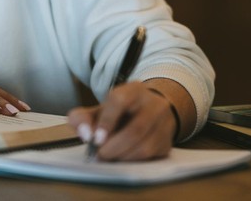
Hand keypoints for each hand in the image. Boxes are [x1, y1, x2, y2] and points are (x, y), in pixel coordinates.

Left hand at [67, 80, 185, 160]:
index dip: (107, 121)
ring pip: (144, 146)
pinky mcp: (167, 141)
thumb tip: (85, 134)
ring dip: (122, 156)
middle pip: (135, 129)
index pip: (120, 100)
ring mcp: (164, 123)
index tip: (96, 139)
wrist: (149, 112)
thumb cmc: (119, 113)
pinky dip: (132, 160)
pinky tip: (123, 157)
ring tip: (109, 156)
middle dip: (114, 146)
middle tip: (100, 154)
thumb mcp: (99, 110)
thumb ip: (82, 118)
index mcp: (133, 90)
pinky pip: (150, 156)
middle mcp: (153, 104)